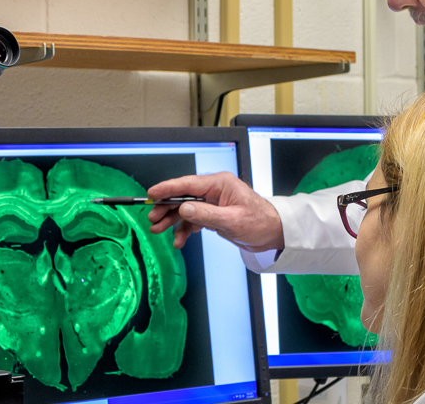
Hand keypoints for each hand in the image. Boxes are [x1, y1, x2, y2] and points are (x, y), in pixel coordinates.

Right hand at [146, 172, 285, 251]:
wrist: (272, 233)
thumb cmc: (260, 222)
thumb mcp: (232, 220)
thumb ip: (206, 214)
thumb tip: (184, 209)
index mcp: (220, 184)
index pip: (188, 184)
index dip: (167, 188)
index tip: (152, 193)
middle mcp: (214, 191)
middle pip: (182, 196)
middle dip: (166, 207)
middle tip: (152, 218)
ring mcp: (212, 203)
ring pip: (185, 209)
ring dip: (171, 220)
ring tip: (158, 230)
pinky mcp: (212, 215)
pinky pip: (193, 220)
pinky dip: (184, 230)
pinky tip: (178, 240)